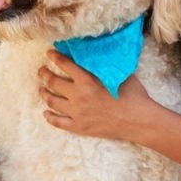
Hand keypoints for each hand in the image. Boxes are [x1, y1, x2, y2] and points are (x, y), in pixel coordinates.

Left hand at [38, 50, 158, 142]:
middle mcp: (78, 96)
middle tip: (42, 71)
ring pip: (52, 101)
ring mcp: (77, 113)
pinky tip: (46, 113)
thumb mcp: (119, 74)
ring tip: (42, 89)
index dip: (55, 57)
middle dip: (44, 74)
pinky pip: (58, 122)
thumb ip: (104, 66)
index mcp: (87, 80)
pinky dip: (49, 116)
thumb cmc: (133, 96)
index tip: (50, 53)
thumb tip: (98, 55)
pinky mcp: (79, 127)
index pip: (64, 64)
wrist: (139, 121)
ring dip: (44, 93)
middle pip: (53, 82)